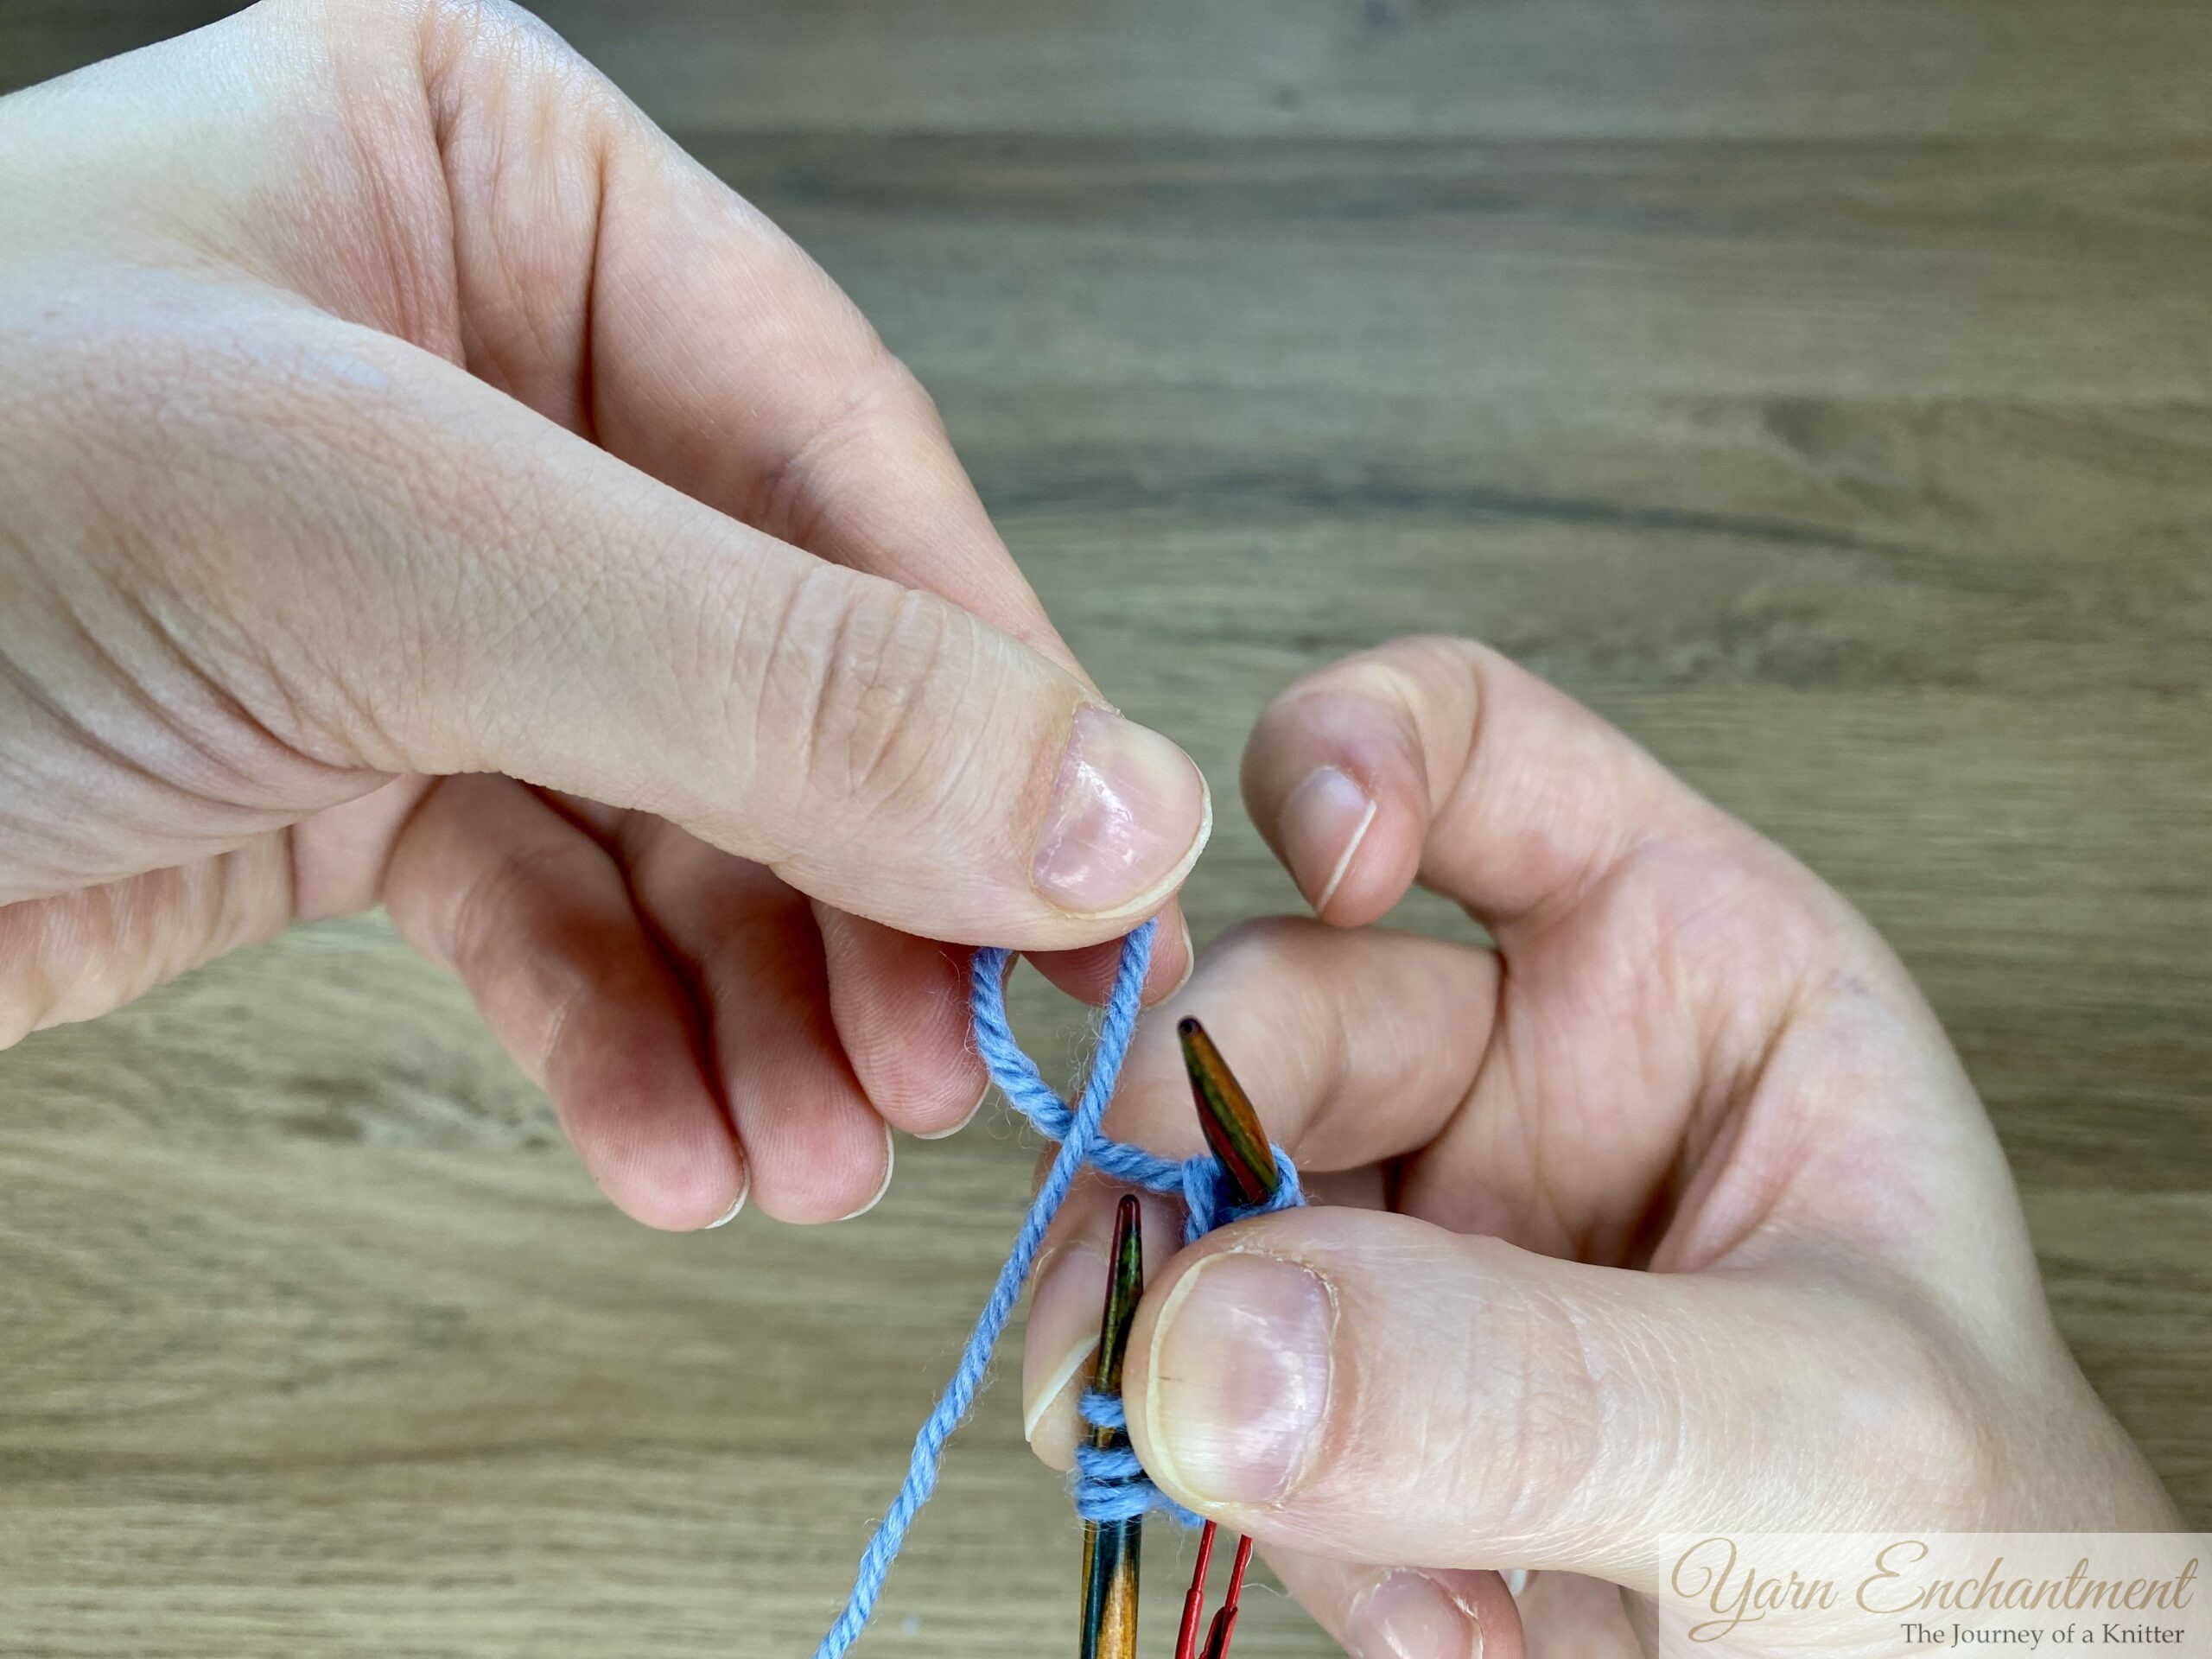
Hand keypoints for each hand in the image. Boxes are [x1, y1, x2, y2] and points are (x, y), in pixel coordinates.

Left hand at [0, 0, 1203, 1229]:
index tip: (1085, 900)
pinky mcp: (343, 759)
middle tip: (963, 1068)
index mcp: (500, 192)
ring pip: (685, 810)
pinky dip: (627, 1041)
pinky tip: (680, 1146)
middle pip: (785, 653)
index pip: (841, 456)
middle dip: (869, 888)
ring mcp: (418, 578)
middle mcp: (478, 374)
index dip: (982, 694)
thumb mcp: (375, 545)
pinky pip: (548, 905)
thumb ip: (772, 675)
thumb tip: (1100, 801)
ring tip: (824, 1153)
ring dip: (769, 1005)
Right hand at [1022, 637, 2175, 1656]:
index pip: (1481, 755)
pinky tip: (1429, 1617)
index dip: (1366, 753)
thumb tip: (1218, 1337)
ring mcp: (1423, 1245)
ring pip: (1200, 1203)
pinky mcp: (1350, 1406)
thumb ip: (1540, 1381)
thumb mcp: (1823, 1449)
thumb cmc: (1995, 1578)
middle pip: (1286, 999)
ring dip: (1176, 1341)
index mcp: (1687, 973)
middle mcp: (1530, 1079)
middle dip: (1202, 1126)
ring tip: (1224, 1477)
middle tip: (1168, 1278)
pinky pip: (1206, 1393)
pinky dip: (1256, 1507)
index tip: (1324, 863)